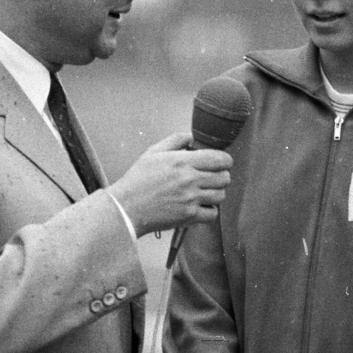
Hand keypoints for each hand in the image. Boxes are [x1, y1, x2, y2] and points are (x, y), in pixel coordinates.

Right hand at [110, 132, 231, 235]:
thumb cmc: (138, 180)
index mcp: (183, 161)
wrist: (127, 207)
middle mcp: (190, 179)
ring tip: (205, 192)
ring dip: (216, 193)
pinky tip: (200, 206)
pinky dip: (209, 211)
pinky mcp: (189, 216)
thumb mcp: (153, 152)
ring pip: (221, 195)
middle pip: (224, 177)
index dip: (225, 161)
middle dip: (221, 176)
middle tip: (212, 178)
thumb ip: (175, 140)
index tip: (222, 163)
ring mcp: (191, 199)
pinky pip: (213, 214)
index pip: (220, 159)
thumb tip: (191, 137)